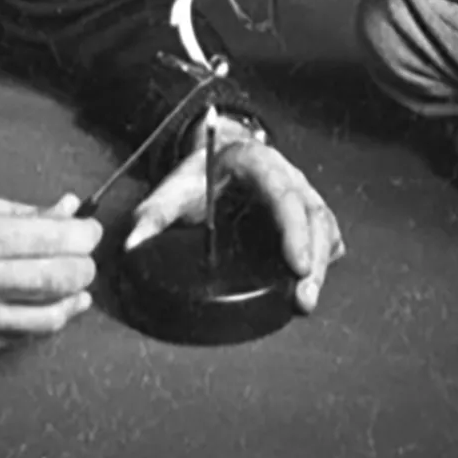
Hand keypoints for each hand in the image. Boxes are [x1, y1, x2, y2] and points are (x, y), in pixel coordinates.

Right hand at [0, 188, 100, 356]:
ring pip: (51, 316)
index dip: (85, 234)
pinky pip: (24, 336)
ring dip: (74, 296)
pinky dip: (47, 319)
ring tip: (76, 282)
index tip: (89, 229)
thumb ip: (19, 211)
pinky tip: (52, 304)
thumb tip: (68, 209)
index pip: (53, 239)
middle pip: (61, 278)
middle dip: (86, 264)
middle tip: (85, 254)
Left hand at [126, 119, 344, 312]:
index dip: (294, 231)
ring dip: (320, 265)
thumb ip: (152, 215)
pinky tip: (311, 284)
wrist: (213, 157)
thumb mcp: (172, 189)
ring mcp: (301, 194)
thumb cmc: (198, 175)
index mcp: (258, 162)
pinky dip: (322, 259)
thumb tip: (133, 246)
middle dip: (313, 259)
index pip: (284, 195)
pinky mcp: (304, 215)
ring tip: (305, 300)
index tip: (296, 264)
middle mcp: (288, 176)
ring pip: (324, 227)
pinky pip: (324, 234)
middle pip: (314, 215)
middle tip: (303, 298)